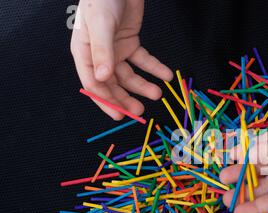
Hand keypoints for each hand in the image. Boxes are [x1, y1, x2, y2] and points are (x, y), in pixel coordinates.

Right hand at [71, 0, 172, 119]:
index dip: (106, 101)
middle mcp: (99, 56)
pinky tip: (166, 75)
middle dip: (125, 99)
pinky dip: (155, 68)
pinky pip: (143, 60)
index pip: (93, 84)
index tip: (119, 114)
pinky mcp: (131, 43)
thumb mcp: (101, 24)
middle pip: (112, 84)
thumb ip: (102, 52)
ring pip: (129, 75)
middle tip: (140, 112)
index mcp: (84, 53)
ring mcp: (116, 51)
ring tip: (157, 93)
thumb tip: (103, 79)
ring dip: (143, 86)